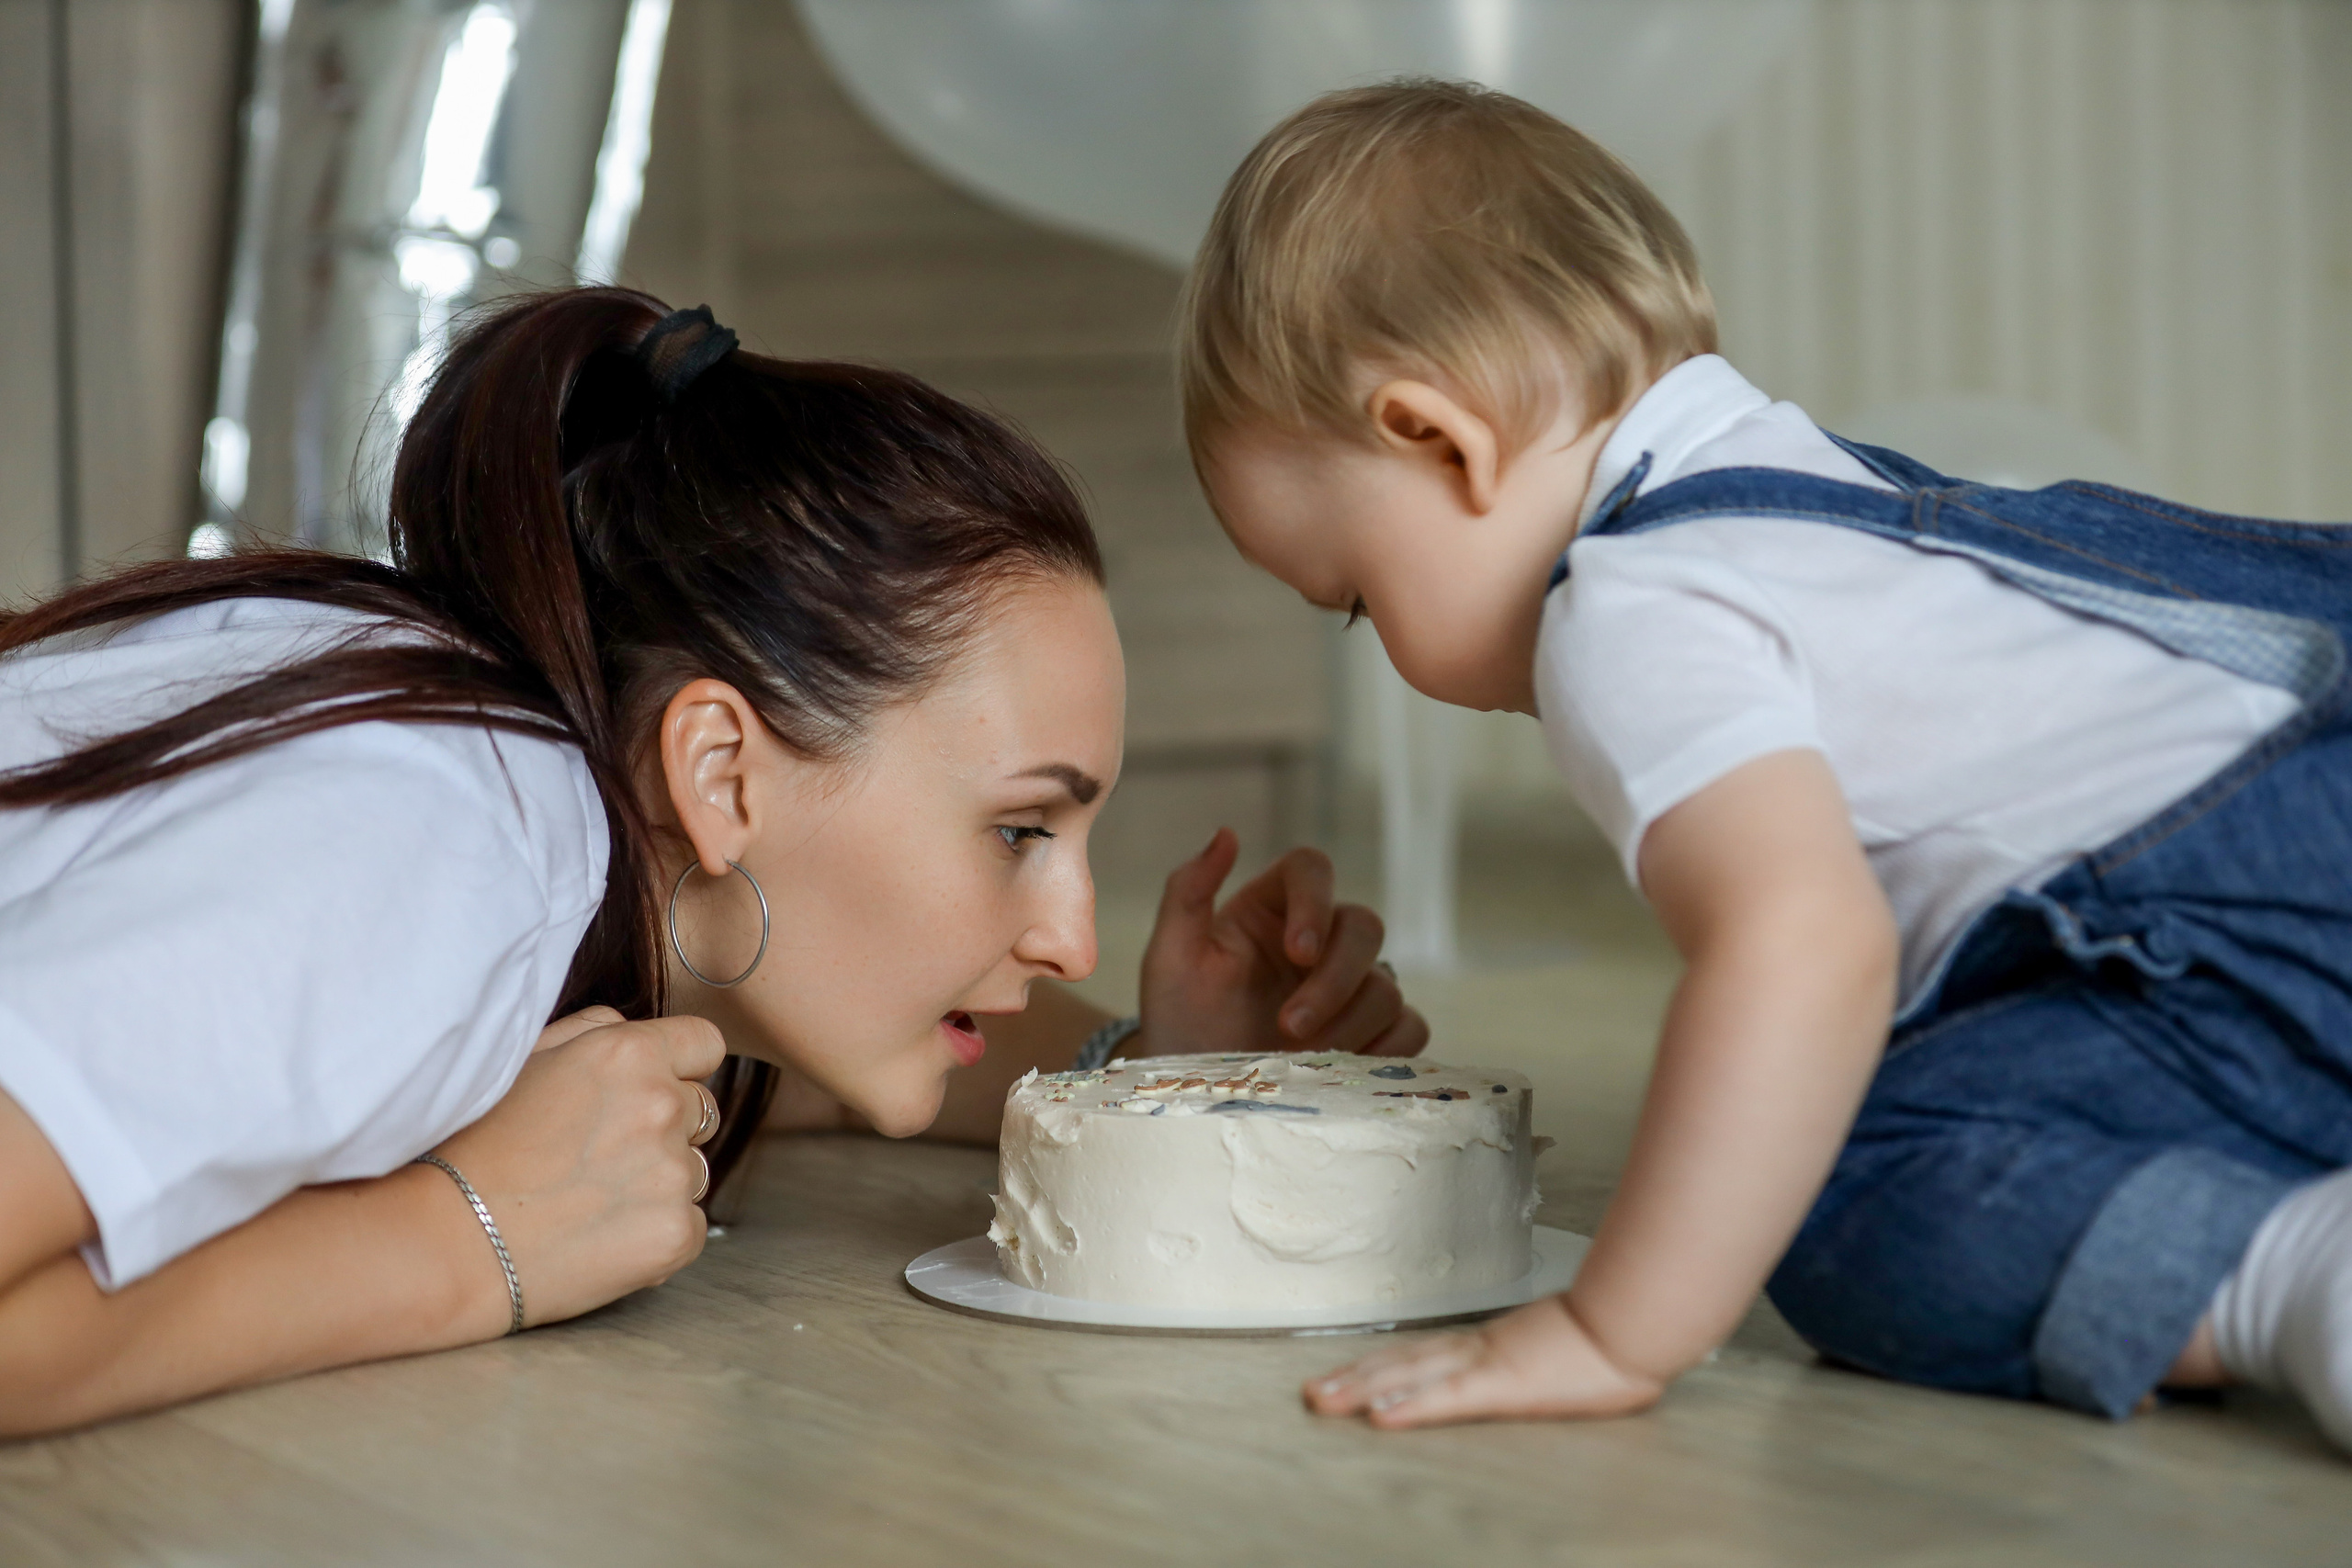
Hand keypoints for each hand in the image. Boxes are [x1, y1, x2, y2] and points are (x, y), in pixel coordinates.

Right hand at [430, 1006, 724, 1331]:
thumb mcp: (523, 1059)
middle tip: (598, 1157)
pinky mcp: (676, 1233)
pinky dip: (657, 1235)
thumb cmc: (472, 1146)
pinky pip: (690, 1226)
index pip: (705, 1044)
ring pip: (695, 1169)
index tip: (647, 1093)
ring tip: (589, 1201)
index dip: (680, 1068)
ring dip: (659, 1182)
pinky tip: (600, 1238)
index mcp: (631, 1054)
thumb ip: (592, 1030)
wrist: (447, 1243)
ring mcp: (675, 1173)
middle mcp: (664, 1106)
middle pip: (701, 1109)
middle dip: (666, 1127)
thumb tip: (631, 1029)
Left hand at [1138, 828, 1426, 1058]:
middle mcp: (1318, 942)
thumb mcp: (1169, 959)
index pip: (1312, 869)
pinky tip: (1339, 1069)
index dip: (1315, 901)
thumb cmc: (1178, 1023)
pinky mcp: (1373, 1036)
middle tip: (1289, 1027)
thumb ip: (1187, 892)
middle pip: (1364, 927)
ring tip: (1299, 1060)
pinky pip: (1410, 1029)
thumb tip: (1227, 833)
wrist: (1195, 1098)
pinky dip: (1384, 1051)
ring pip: (1387, 987)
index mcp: (1270, 910)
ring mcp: (1350, 990)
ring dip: (1348, 1025)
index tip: (1297, 953)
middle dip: (1333, 981)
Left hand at [1303, 1294, 1663, 1428]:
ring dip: (1364, 1389)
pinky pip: (1448, 1398)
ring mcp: (1487, 1364)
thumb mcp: (1563, 1348)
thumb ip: (1538, 1351)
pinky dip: (1411, 1405)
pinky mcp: (1503, 1384)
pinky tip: (1380, 1415)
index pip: (1422, 1354)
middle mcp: (1477, 1349)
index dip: (1380, 1366)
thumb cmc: (1611, 1335)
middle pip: (1403, 1363)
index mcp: (1490, 1343)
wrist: (1634, 1319)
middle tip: (1313, 1392)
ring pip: (1412, 1376)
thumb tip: (1533, 1357)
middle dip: (1354, 1378)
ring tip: (1324, 1401)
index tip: (1345, 1375)